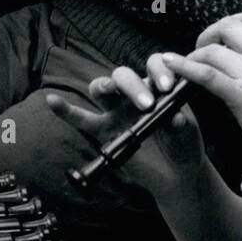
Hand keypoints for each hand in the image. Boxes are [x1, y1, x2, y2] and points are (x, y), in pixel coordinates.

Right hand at [45, 54, 204, 198]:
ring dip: (105, 86)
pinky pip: (81, 119)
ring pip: (102, 88)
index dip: (159, 70)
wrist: (178, 175)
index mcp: (157, 87)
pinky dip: (66, 110)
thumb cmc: (184, 146)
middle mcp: (134, 94)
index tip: (167, 87)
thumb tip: (174, 118)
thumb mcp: (189, 133)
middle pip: (124, 74)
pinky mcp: (105, 131)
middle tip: (146, 104)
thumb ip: (182, 124)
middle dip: (133, 84)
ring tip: (111, 91)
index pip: (154, 65)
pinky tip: (53, 101)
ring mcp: (117, 111)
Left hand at [161, 10, 241, 186]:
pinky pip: (206, 73)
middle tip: (202, 49)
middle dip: (211, 33)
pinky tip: (170, 63)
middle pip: (231, 25)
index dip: (232, 22)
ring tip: (189, 65)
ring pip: (215, 49)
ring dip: (196, 54)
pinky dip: (184, 66)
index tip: (222, 36)